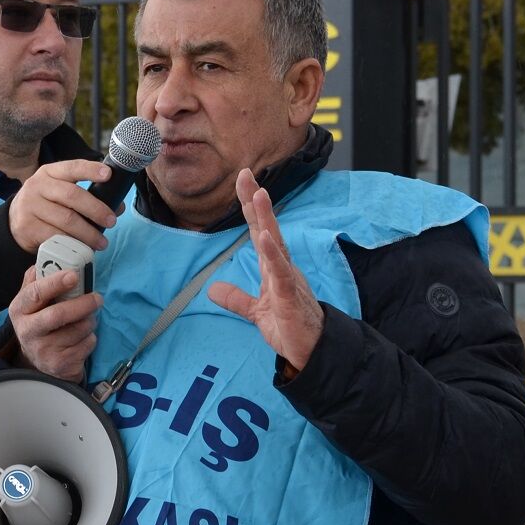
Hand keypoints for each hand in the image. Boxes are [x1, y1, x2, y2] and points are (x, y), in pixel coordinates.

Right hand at [7, 266, 100, 382]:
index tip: (74, 275)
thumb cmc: (39, 323)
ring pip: (77, 330)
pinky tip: (83, 338)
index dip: (55, 283)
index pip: (35, 293)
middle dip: (81, 304)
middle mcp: (27, 331)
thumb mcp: (31, 303)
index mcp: (19, 310)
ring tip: (87, 319)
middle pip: (57, 315)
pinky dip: (91, 338)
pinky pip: (86, 345)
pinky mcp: (60, 365)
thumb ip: (36, 281)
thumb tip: (44, 260)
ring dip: (89, 321)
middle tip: (97, 297)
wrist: (38, 362)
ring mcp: (43, 351)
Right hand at [8, 159, 118, 252]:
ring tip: (101, 241)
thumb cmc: (46, 204)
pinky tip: (82, 248)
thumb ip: (86, 195)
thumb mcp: (60, 192)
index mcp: (49, 172)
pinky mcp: (27, 227)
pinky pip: (55, 236)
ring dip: (88, 233)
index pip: (72, 167)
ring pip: (66, 219)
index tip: (108, 175)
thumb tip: (117, 207)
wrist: (14, 221)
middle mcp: (38, 186)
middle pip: (72, 195)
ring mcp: (30, 206)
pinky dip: (72, 243)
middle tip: (111, 221)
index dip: (91, 170)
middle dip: (96, 209)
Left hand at [208, 168, 324, 372]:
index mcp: (272, 268)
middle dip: (256, 201)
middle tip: (246, 174)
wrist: (312, 351)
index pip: (258, 231)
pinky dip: (273, 254)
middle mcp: (281, 267)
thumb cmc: (290, 327)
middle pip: (266, 228)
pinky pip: (281, 272)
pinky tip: (265, 238)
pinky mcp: (290, 296)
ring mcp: (287, 279)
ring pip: (276, 243)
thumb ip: (236, 298)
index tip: (241, 182)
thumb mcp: (256, 311)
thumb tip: (212, 289)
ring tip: (259, 195)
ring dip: (267, 219)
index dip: (249, 208)